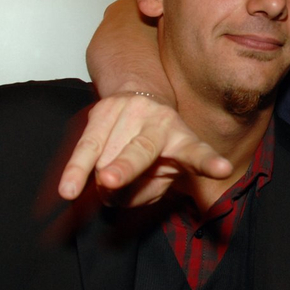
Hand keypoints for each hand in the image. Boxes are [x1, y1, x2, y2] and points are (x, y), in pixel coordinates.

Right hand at [58, 92, 232, 205]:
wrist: (139, 94)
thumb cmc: (158, 145)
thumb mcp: (168, 168)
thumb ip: (146, 190)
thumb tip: (111, 196)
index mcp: (183, 140)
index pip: (197, 153)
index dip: (209, 162)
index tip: (222, 169)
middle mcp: (160, 123)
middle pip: (142, 149)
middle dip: (125, 167)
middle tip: (109, 181)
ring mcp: (131, 112)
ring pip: (106, 150)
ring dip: (93, 175)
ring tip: (75, 192)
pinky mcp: (103, 110)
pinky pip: (86, 145)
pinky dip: (75, 168)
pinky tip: (67, 189)